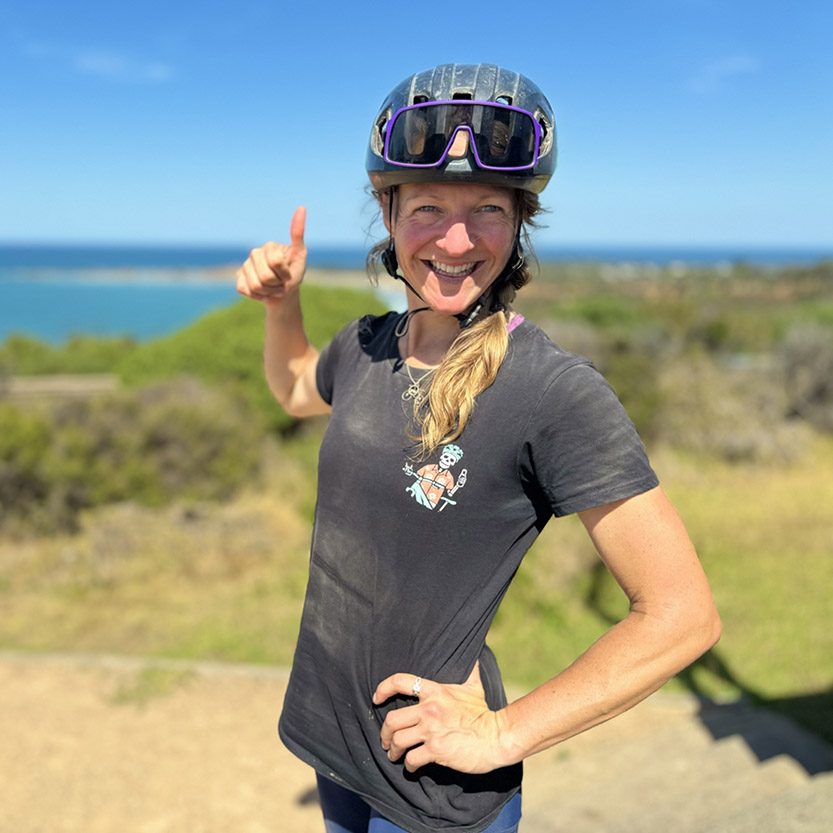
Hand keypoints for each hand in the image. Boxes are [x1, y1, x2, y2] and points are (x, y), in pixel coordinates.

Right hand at [236, 206, 306, 305]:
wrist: (285, 294)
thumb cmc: (294, 274)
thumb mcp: (300, 255)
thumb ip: (298, 234)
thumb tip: (301, 207)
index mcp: (269, 246)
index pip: (276, 263)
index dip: (285, 274)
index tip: (289, 274)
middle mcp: (254, 253)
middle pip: (266, 277)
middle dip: (277, 285)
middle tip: (281, 283)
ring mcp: (245, 265)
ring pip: (256, 285)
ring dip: (269, 292)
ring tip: (273, 288)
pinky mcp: (239, 278)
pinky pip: (246, 290)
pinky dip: (258, 296)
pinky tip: (263, 293)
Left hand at [372, 662, 507, 773]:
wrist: (496, 737)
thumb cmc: (483, 713)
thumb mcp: (474, 687)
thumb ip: (469, 670)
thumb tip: (474, 653)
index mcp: (435, 691)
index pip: (400, 681)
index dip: (383, 688)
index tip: (376, 698)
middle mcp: (429, 709)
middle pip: (392, 719)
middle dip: (385, 732)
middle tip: (385, 740)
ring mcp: (432, 730)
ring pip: (398, 741)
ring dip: (392, 750)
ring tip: (393, 755)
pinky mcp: (436, 750)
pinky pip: (412, 759)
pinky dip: (408, 765)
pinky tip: (411, 765)